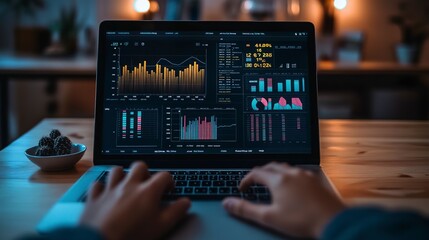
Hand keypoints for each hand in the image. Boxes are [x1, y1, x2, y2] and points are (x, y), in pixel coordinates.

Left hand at [80, 162, 190, 239]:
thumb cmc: (132, 236)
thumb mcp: (162, 226)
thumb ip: (176, 212)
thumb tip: (185, 202)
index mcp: (148, 191)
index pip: (164, 175)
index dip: (169, 181)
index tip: (168, 190)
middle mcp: (129, 185)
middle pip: (140, 166)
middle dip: (145, 172)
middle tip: (147, 184)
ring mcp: (110, 190)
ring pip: (117, 170)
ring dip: (123, 175)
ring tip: (126, 185)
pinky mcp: (95, 198)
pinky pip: (97, 185)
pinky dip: (102, 187)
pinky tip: (105, 194)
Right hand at [222, 162, 344, 237]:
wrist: (332, 221)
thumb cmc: (302, 220)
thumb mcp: (269, 217)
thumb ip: (246, 209)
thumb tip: (227, 203)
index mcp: (278, 179)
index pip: (256, 173)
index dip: (246, 180)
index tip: (242, 188)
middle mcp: (291, 173)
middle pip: (270, 166)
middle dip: (259, 173)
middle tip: (254, 183)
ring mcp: (305, 175)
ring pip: (285, 167)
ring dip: (275, 172)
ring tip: (271, 183)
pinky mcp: (315, 181)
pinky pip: (298, 172)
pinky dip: (289, 176)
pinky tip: (291, 187)